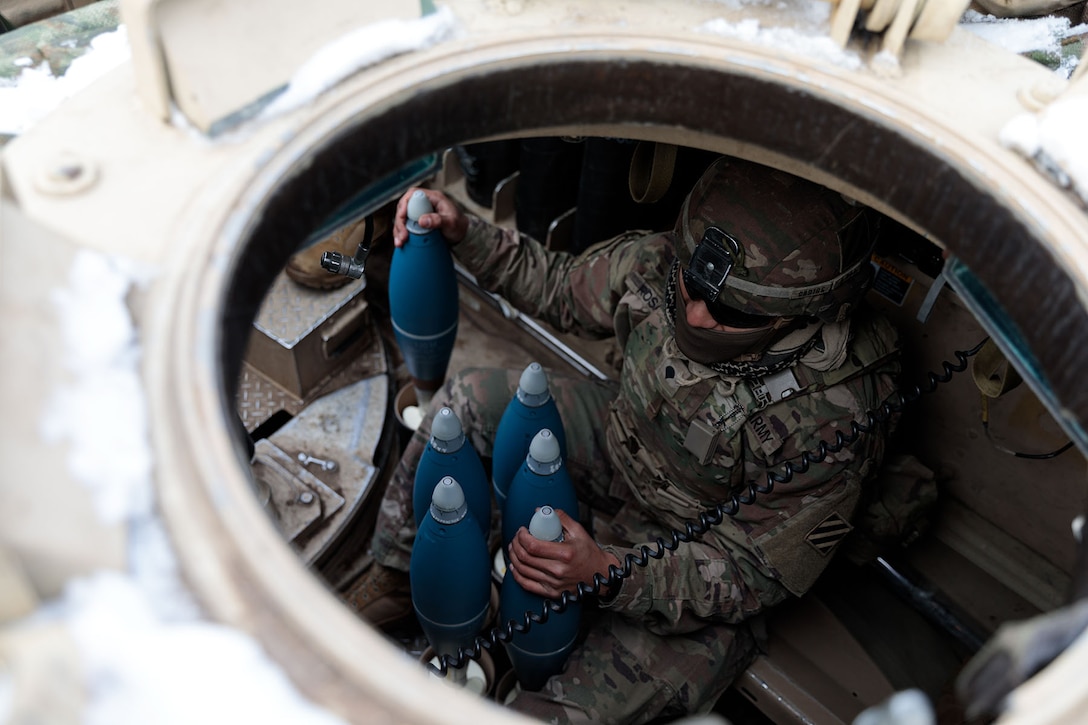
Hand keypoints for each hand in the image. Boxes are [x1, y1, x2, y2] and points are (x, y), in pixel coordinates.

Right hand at [392, 187, 468, 246]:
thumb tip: (422, 220)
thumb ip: (438, 220)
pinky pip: (405, 225)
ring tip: (400, 242)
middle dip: (400, 221)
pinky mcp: (417, 222)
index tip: (403, 218)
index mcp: (433, 197)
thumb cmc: (459, 225)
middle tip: (403, 235)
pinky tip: (401, 242)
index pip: (413, 194)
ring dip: (398, 229)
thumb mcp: (451, 223)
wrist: (462, 235)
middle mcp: (424, 203)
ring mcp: (420, 212)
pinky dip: (401, 233)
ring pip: (402, 217)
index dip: (405, 205)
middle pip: (404, 207)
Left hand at [507, 509, 621, 599]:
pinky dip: (517, 575)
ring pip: (523, 570)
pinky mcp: (551, 593)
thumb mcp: (579, 531)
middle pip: (525, 558)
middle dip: (516, 544)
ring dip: (514, 557)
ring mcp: (554, 583)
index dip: (522, 536)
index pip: (533, 546)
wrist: (599, 574)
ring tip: (514, 547)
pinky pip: (527, 585)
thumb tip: (541, 511)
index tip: (522, 530)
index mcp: (565, 554)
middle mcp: (558, 571)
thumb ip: (560, 518)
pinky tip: (514, 566)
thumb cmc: (589, 553)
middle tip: (517, 537)